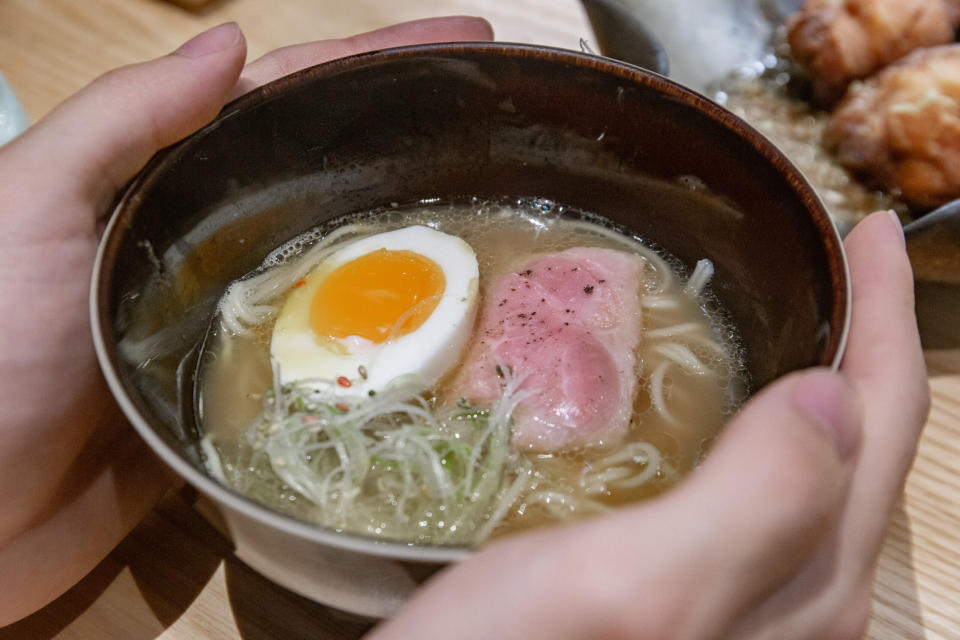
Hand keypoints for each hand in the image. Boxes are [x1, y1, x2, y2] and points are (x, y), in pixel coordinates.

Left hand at [0, 17, 492, 625]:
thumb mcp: (32, 205)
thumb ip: (122, 122)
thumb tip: (231, 40)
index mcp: (165, 183)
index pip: (287, 101)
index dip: (377, 63)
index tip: (468, 43)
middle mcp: (210, 242)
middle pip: (331, 176)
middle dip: (416, 141)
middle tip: (507, 126)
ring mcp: (233, 321)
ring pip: (342, 266)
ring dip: (416, 240)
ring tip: (498, 217)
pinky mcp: (245, 397)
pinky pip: (329, 357)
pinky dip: (384, 340)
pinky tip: (444, 332)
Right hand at [370, 210, 928, 639]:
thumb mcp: (635, 588)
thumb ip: (755, 503)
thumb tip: (831, 399)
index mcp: (801, 579)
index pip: (877, 422)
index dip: (884, 316)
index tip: (873, 227)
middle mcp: (792, 602)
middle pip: (859, 447)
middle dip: (862, 341)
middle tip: (837, 258)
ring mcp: (739, 611)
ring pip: (809, 473)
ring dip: (814, 381)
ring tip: (789, 315)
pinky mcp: (681, 610)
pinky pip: (751, 498)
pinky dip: (754, 431)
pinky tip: (714, 414)